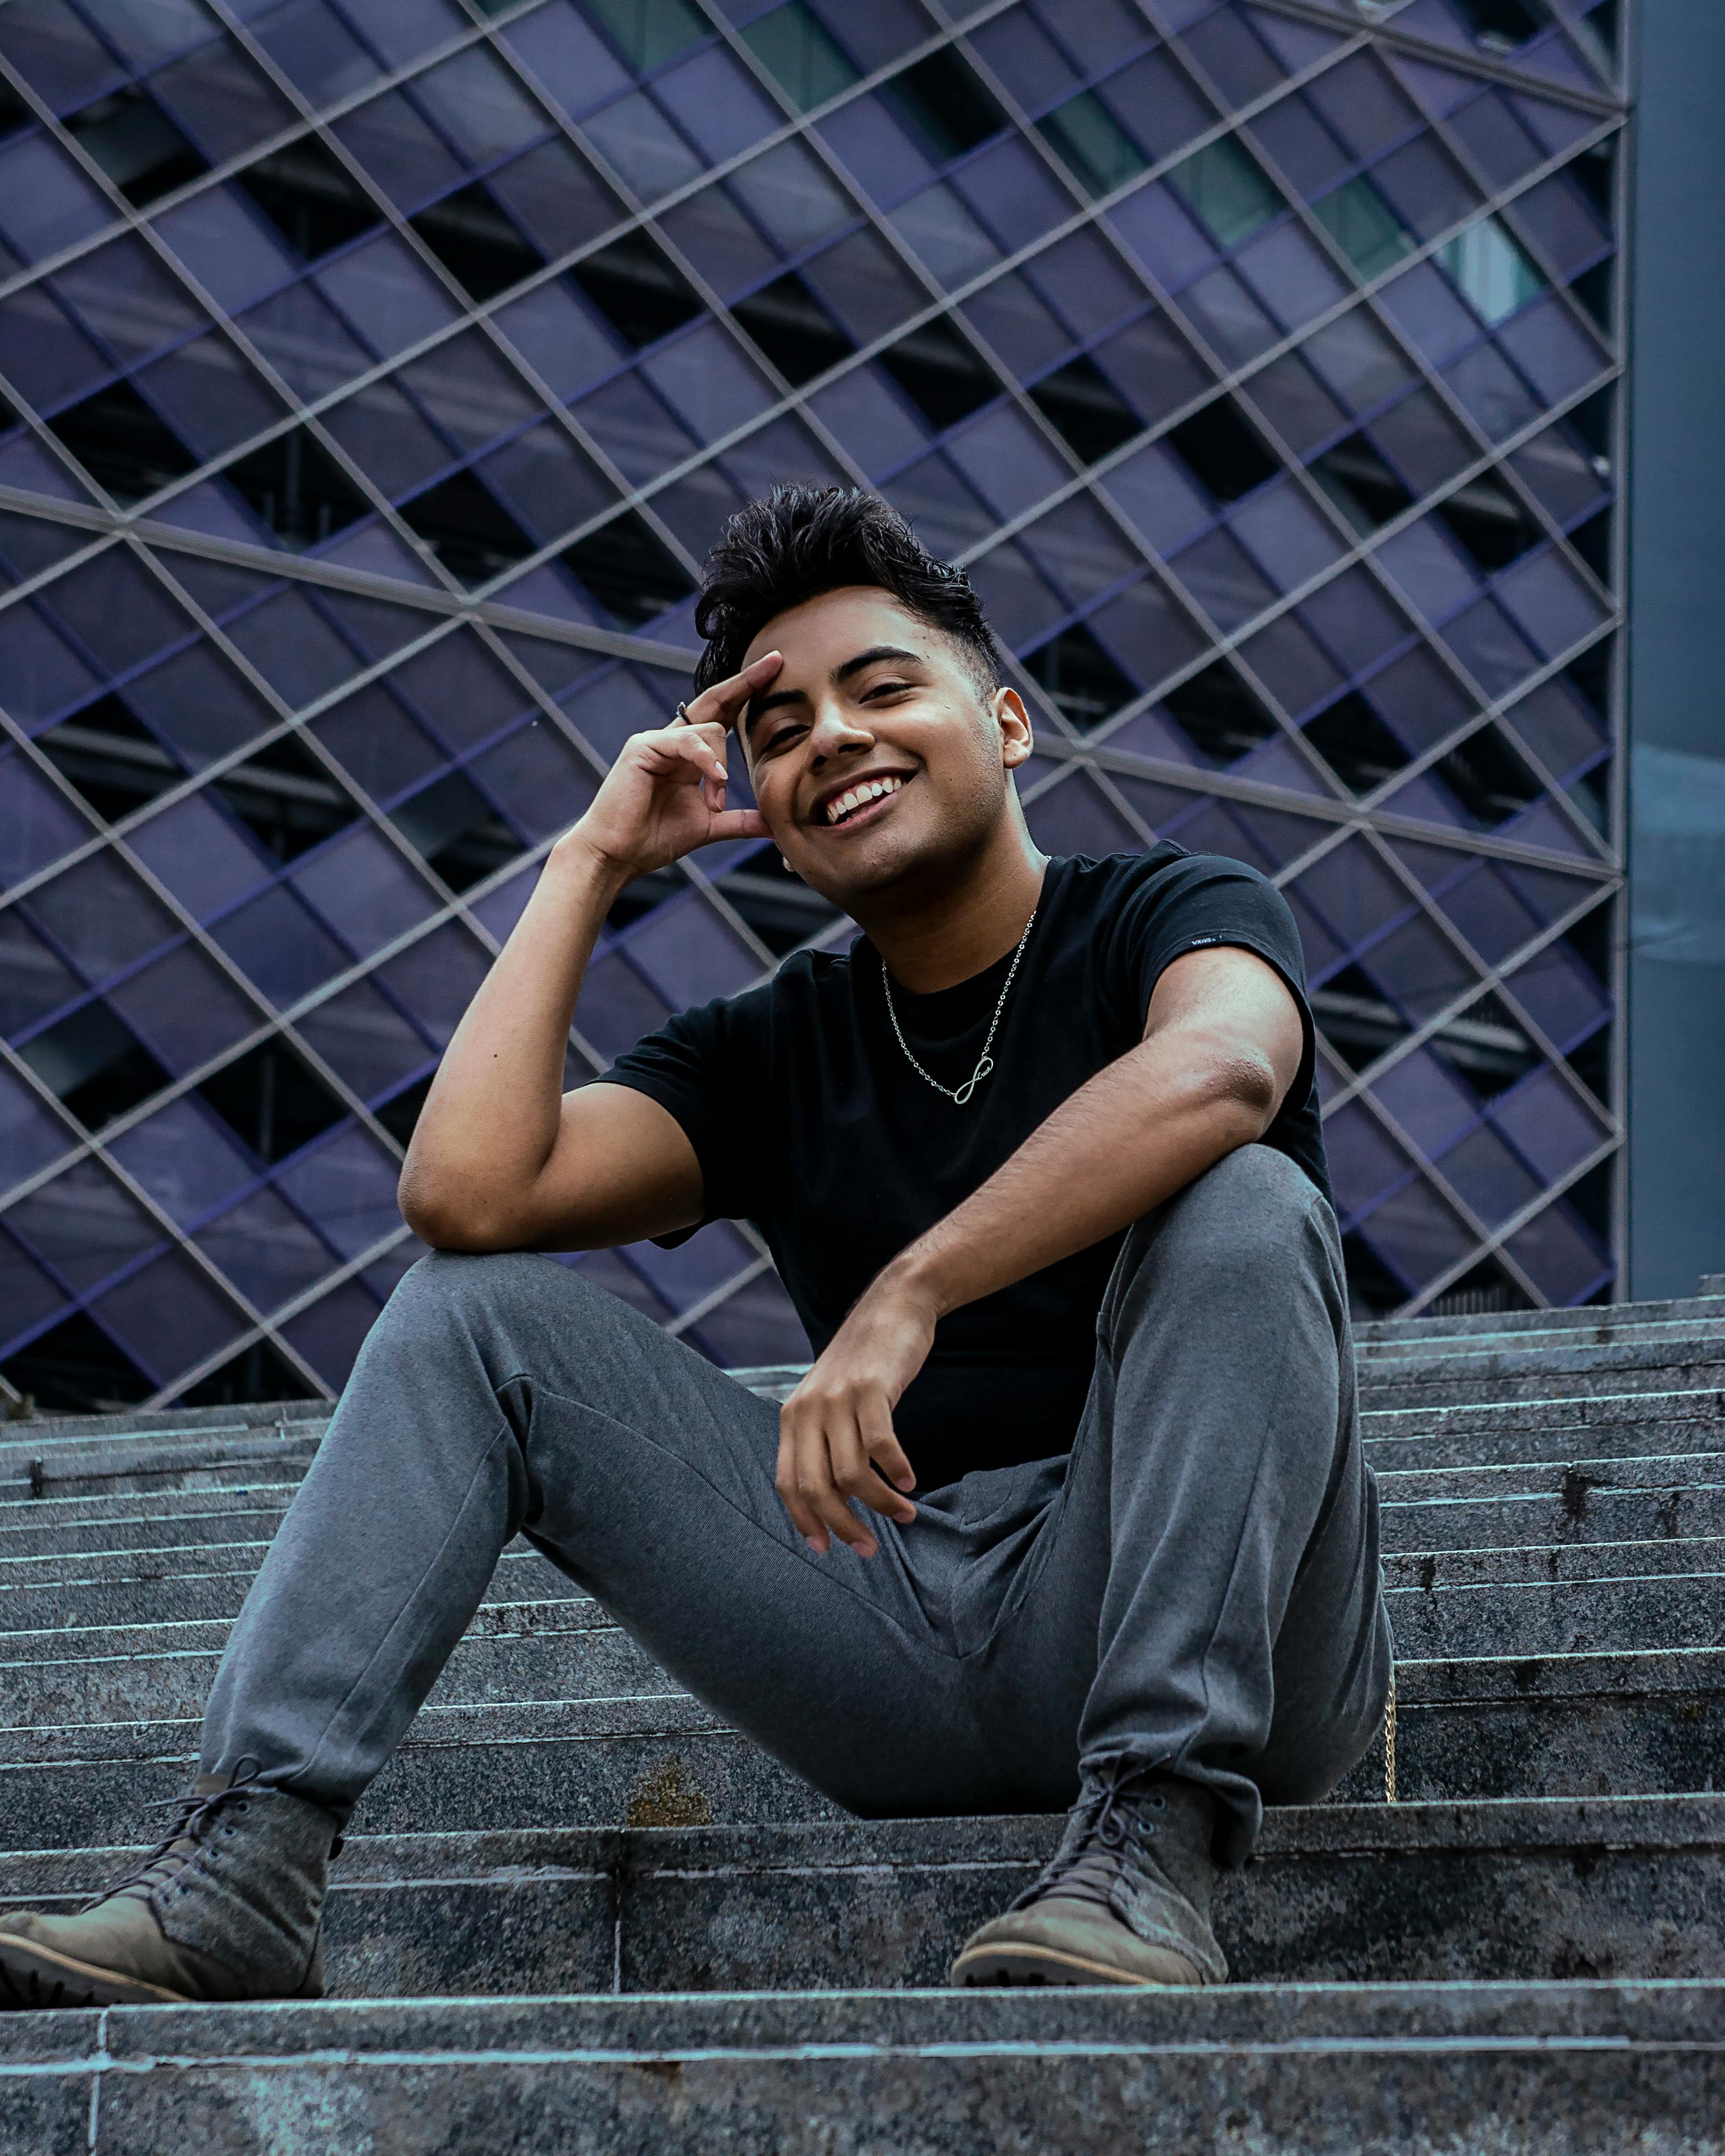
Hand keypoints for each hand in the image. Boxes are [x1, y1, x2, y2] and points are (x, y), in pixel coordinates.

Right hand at [567, 654, 779, 881]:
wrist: (619, 855)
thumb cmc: (654, 839)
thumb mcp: (709, 827)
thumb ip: (739, 820)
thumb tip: (774, 825)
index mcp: (689, 755)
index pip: (724, 716)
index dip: (747, 693)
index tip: (776, 670)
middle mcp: (674, 742)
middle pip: (716, 702)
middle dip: (747, 682)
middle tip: (775, 662)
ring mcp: (657, 741)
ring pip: (711, 729)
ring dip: (721, 768)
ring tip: (715, 802)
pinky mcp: (643, 746)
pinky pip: (687, 741)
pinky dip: (707, 760)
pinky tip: (715, 779)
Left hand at [776, 1273, 935, 1557]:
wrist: (892, 1307)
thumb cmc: (865, 1363)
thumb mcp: (830, 1401)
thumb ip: (825, 1443)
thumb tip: (835, 1500)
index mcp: (792, 1418)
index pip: (787, 1484)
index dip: (804, 1522)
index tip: (826, 1550)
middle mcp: (808, 1410)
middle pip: (816, 1487)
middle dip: (842, 1525)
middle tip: (869, 1549)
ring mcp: (838, 1399)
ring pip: (851, 1473)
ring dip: (880, 1503)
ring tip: (905, 1515)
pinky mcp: (870, 1389)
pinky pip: (881, 1445)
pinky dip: (897, 1470)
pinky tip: (910, 1482)